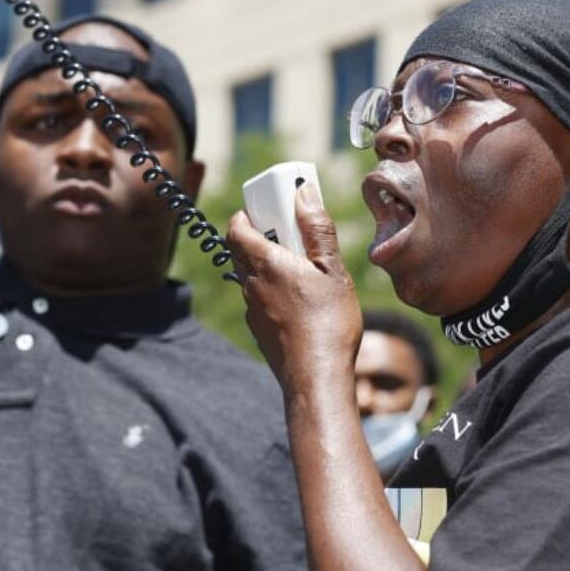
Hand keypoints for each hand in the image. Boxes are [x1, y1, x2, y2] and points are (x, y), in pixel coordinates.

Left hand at [226, 183, 362, 391]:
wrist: (316, 378)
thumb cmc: (328, 323)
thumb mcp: (332, 270)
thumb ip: (317, 229)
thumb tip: (303, 192)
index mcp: (265, 263)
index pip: (237, 226)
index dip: (249, 213)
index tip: (273, 208)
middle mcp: (251, 285)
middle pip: (241, 249)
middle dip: (262, 235)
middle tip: (293, 235)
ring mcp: (252, 310)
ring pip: (251, 275)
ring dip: (269, 265)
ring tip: (304, 271)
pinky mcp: (259, 330)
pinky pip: (260, 300)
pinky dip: (274, 291)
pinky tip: (303, 303)